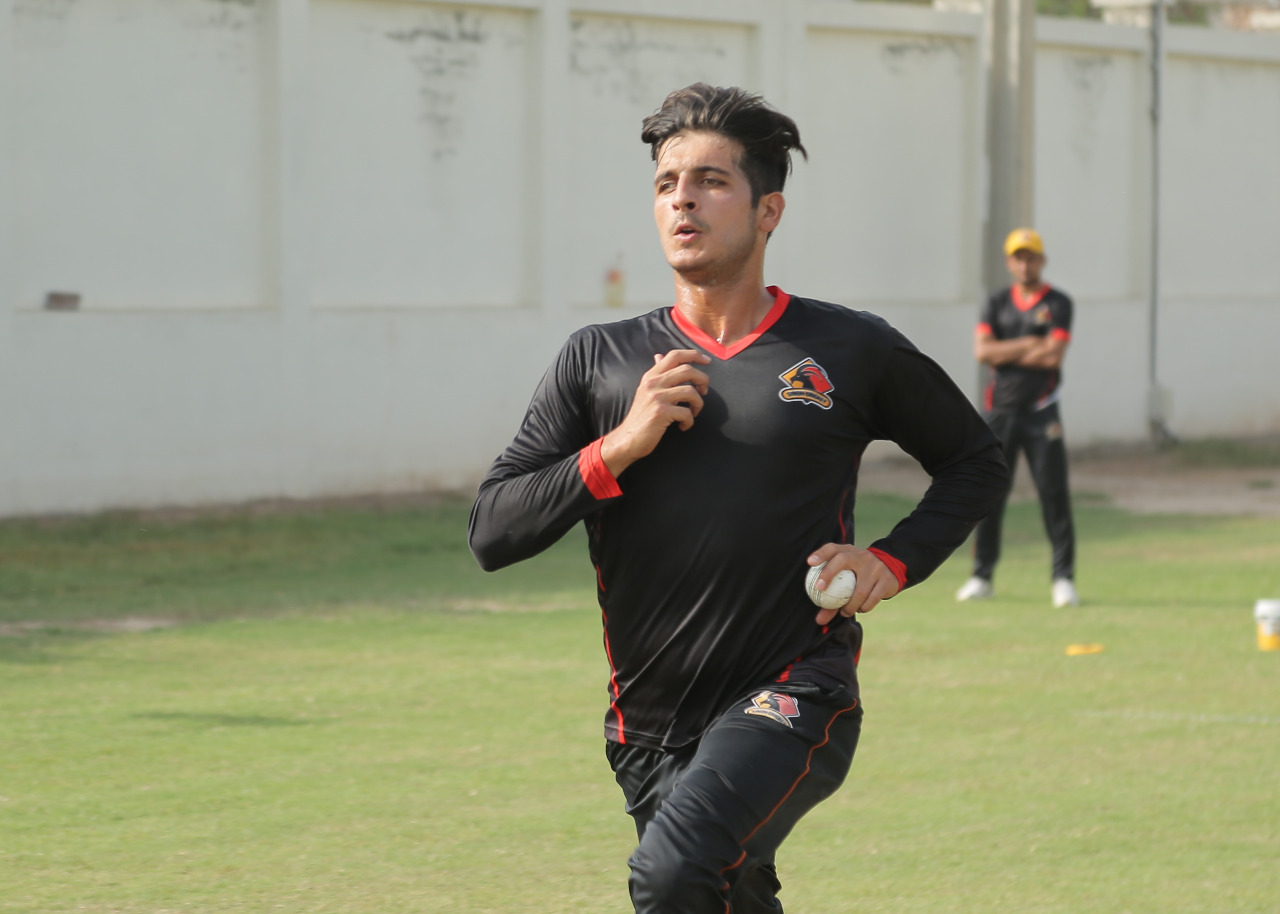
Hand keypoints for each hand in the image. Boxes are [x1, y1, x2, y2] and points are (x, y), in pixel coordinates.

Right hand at [601, 350, 710, 476]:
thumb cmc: (641, 416)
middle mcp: (653, 383)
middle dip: (703, 380)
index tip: (707, 360)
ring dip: (698, 404)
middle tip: (704, 391)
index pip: (675, 355)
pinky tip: (683, 426)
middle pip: (687, 370)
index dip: (694, 354)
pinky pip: (687, 412)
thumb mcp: (646, 391)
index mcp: (651, 376)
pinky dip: (690, 421)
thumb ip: (656, 374)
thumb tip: (659, 356)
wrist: (627, 439)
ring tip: (693, 412)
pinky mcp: (660, 412)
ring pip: (691, 391)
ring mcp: (656, 397)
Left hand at [806, 544, 901, 624]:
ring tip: (845, 611)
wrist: (890, 567)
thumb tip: (819, 620)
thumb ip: (832, 596)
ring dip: (850, 606)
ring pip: (860, 590)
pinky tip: (860, 609)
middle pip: (842, 560)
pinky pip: (873, 599)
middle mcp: (860, 556)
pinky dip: (864, 607)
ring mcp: (875, 567)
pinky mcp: (885, 580)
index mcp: (848, 552)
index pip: (832, 548)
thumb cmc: (859, 574)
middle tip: (820, 589)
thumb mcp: (847, 578)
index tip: (810, 562)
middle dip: (829, 573)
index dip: (820, 554)